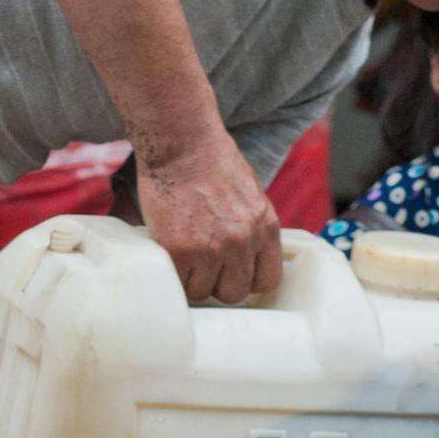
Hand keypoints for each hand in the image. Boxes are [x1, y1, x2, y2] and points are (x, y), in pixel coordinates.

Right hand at [139, 133, 281, 303]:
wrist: (182, 144)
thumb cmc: (211, 161)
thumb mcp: (249, 194)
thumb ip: (251, 226)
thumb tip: (245, 253)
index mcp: (265, 226)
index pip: (268, 280)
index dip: (248, 280)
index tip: (234, 274)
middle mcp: (243, 241)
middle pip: (235, 292)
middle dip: (218, 283)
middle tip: (203, 265)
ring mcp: (212, 248)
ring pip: (204, 291)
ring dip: (192, 279)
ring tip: (184, 255)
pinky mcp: (181, 250)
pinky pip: (179, 282)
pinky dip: (173, 274)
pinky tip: (170, 253)